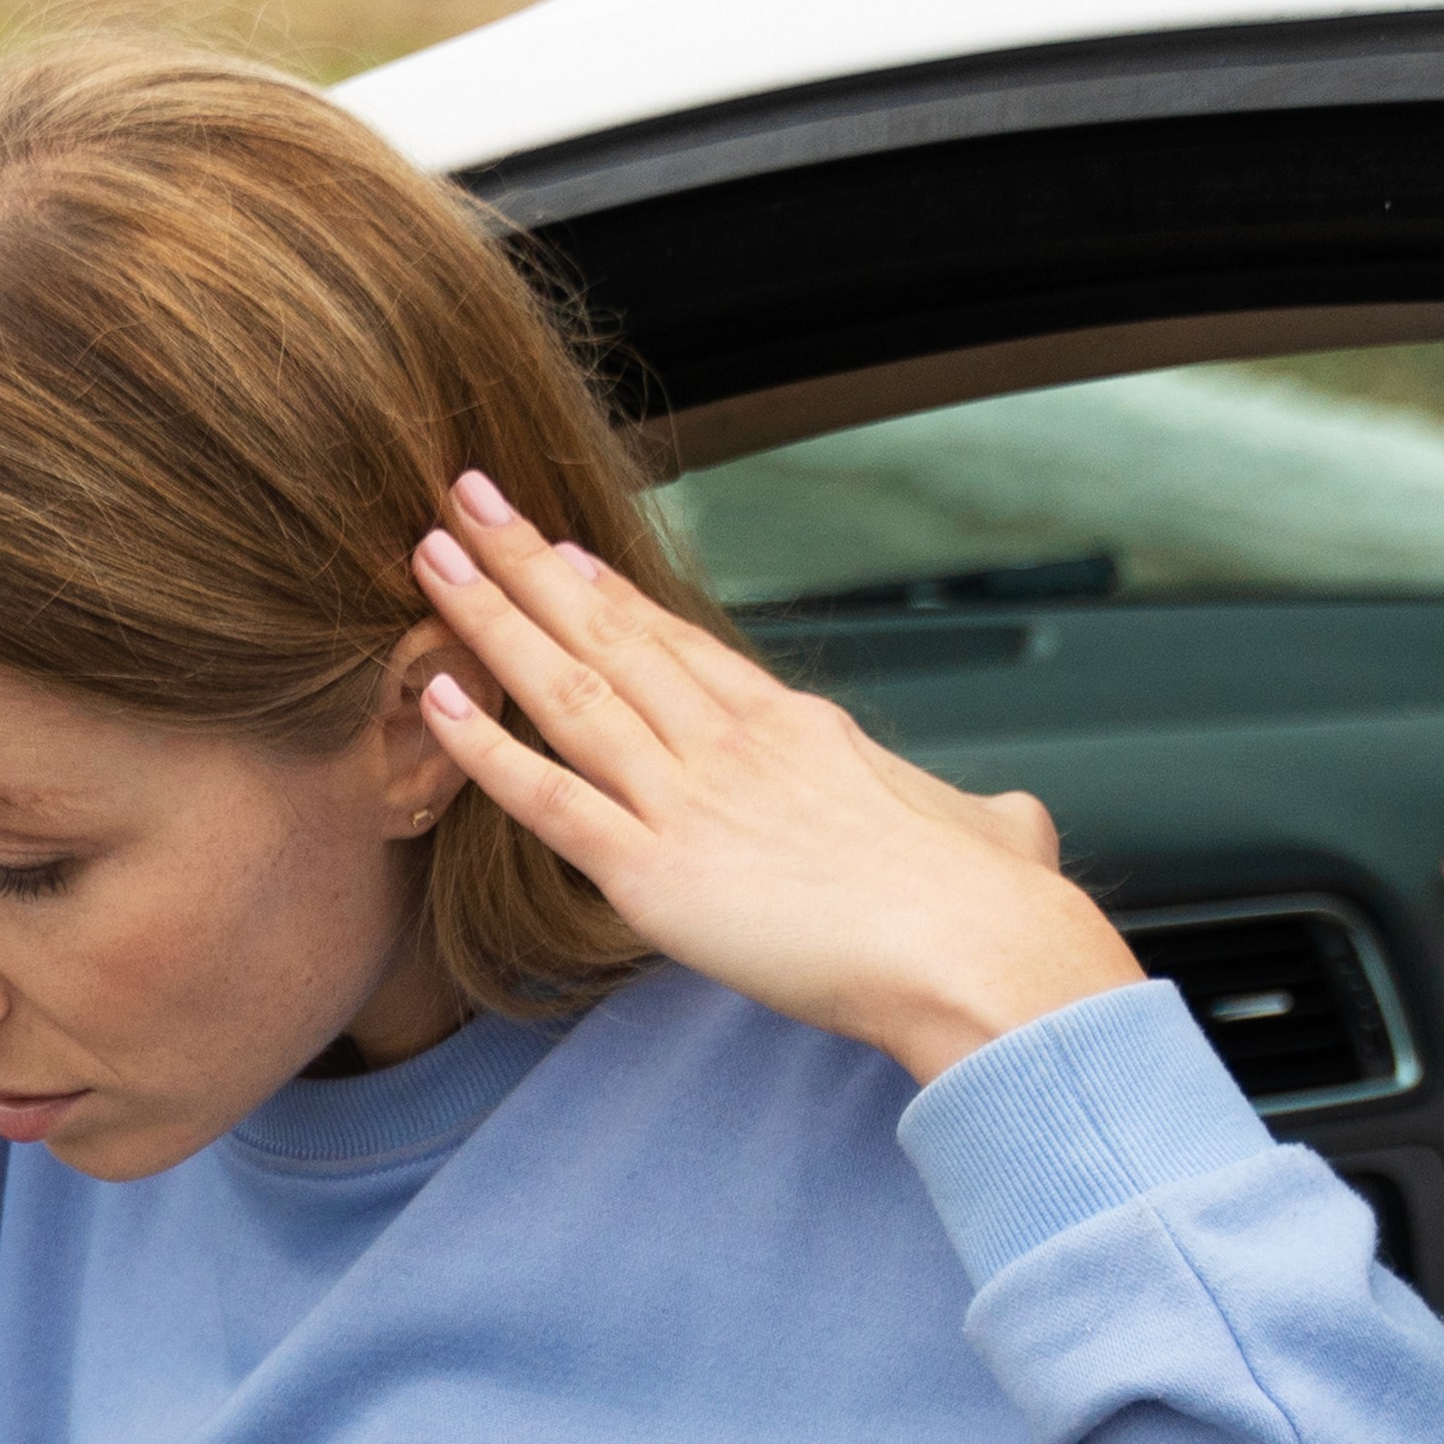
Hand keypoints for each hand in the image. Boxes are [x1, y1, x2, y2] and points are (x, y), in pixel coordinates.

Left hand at [412, 474, 1146, 1083]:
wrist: (974, 946)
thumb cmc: (992, 906)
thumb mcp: (994, 832)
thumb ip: (981, 819)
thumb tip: (1013, 824)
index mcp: (802, 728)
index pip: (684, 645)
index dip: (609, 595)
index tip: (557, 550)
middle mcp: (735, 742)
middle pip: (612, 634)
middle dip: (529, 563)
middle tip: (465, 496)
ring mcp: (691, 800)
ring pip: (568, 689)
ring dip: (490, 618)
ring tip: (429, 555)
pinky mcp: (658, 874)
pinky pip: (550, 799)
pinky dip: (485, 746)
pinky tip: (435, 694)